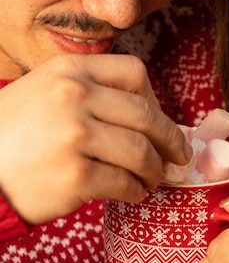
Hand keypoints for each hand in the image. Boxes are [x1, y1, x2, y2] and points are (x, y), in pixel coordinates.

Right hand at [0, 54, 190, 223]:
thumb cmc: (10, 133)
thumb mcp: (43, 89)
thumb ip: (88, 90)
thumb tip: (147, 113)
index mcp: (70, 69)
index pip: (135, 72)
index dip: (155, 98)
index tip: (158, 120)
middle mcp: (74, 96)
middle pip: (146, 114)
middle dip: (170, 138)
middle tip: (179, 155)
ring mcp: (75, 135)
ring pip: (141, 151)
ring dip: (155, 170)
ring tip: (152, 178)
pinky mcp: (75, 176)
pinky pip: (124, 183)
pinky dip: (136, 191)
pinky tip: (133, 193)